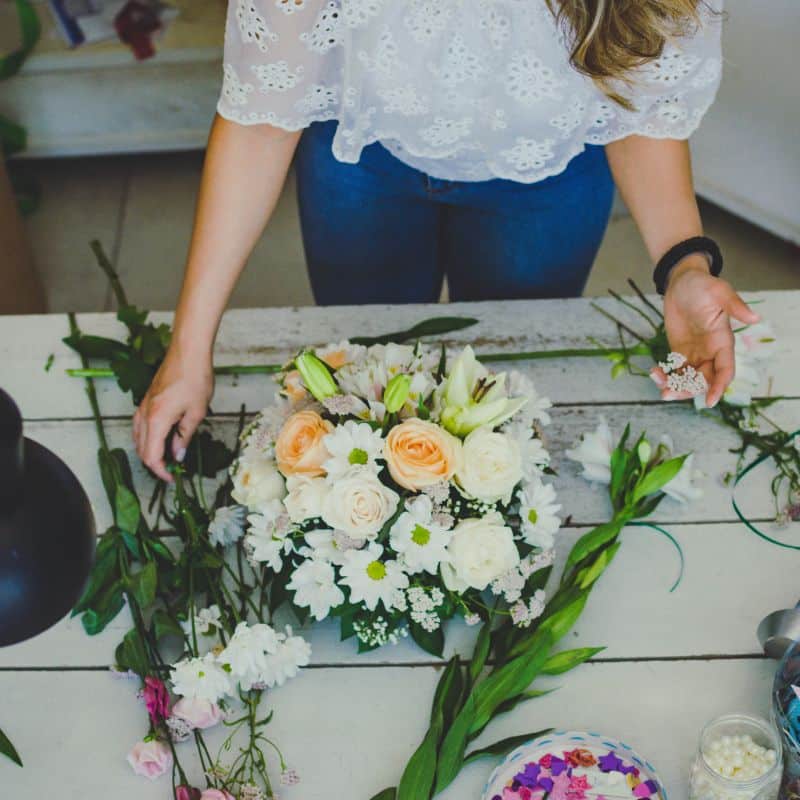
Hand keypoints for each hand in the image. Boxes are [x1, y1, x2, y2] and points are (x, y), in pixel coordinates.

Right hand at [133, 345, 213, 481]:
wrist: (188, 353)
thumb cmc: (195, 379)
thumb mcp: (196, 412)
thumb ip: (184, 436)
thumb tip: (177, 455)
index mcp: (157, 420)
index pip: (151, 456)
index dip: (160, 471)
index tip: (173, 478)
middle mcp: (144, 415)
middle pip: (142, 449)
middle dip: (155, 464)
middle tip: (173, 470)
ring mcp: (143, 406)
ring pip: (138, 438)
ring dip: (150, 451)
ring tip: (168, 458)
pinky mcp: (146, 400)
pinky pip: (140, 426)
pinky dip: (146, 438)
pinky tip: (159, 439)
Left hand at [661, 255, 759, 407]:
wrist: (682, 281)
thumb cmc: (703, 285)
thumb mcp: (719, 291)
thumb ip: (734, 305)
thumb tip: (754, 318)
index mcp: (723, 341)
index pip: (725, 370)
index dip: (719, 387)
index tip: (709, 401)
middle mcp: (710, 351)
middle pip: (704, 380)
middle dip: (689, 390)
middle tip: (668, 393)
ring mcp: (694, 352)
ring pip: (688, 379)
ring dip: (675, 386)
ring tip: (659, 385)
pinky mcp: (679, 351)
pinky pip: (675, 370)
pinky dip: (665, 376)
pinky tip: (654, 372)